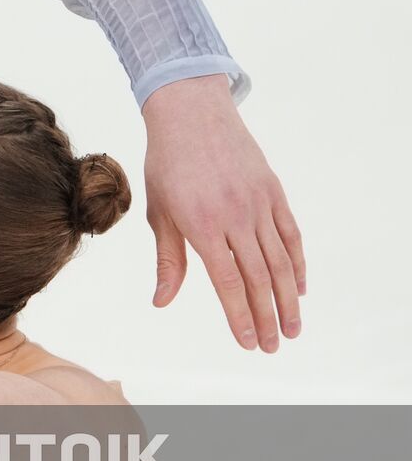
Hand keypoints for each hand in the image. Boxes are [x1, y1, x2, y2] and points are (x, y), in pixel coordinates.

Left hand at [141, 74, 305, 351]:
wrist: (191, 115)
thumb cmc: (167, 166)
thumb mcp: (160, 212)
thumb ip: (168, 260)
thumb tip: (161, 301)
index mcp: (202, 225)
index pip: (227, 282)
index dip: (239, 315)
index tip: (248, 342)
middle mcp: (235, 216)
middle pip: (259, 277)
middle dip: (267, 316)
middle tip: (273, 346)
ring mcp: (259, 203)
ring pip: (281, 260)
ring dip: (289, 298)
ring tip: (292, 327)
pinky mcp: (273, 191)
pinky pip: (291, 234)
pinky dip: (298, 262)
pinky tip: (300, 286)